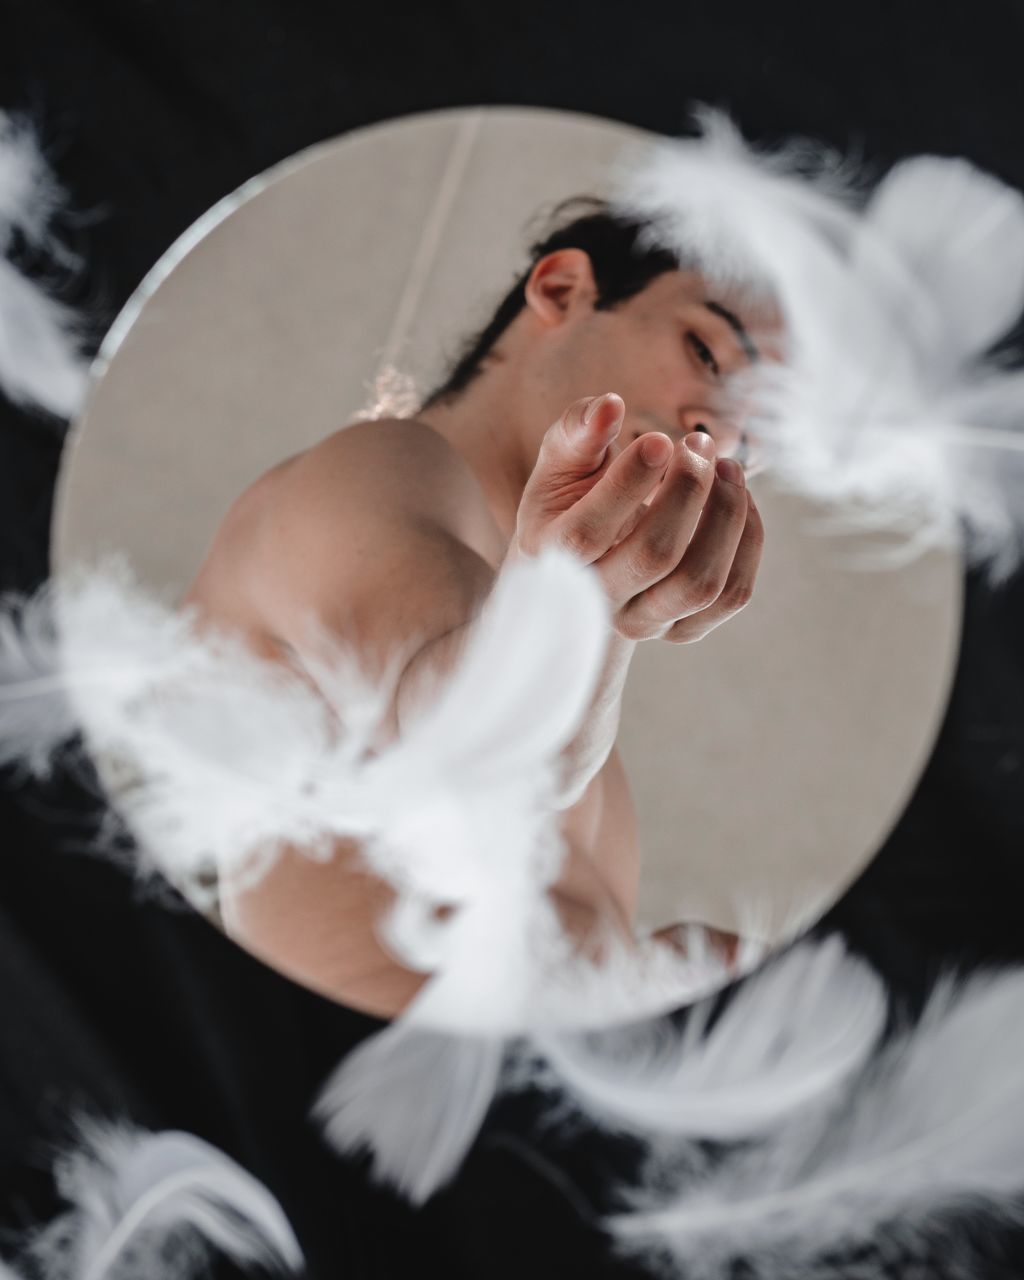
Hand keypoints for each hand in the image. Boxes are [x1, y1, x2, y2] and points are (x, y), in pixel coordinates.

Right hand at [509, 393, 764, 642]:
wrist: (584, 563)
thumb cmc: (573, 500)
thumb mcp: (563, 462)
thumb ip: (578, 431)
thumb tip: (609, 407)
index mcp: (554, 558)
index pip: (589, 533)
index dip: (629, 483)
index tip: (660, 440)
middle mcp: (598, 600)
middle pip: (654, 556)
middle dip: (688, 489)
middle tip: (698, 443)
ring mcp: (643, 622)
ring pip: (701, 583)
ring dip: (726, 515)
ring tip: (726, 466)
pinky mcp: (684, 629)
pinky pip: (732, 595)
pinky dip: (748, 541)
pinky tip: (739, 500)